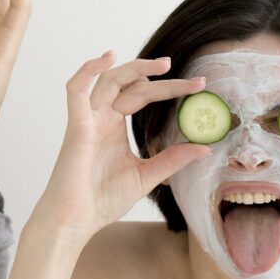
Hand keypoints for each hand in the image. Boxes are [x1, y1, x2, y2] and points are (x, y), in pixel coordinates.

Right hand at [31, 53, 211, 243]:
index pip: (143, 95)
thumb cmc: (102, 200)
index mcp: (114, 127)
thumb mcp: (147, 175)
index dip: (170, 89)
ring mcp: (87, 120)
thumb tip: (204, 148)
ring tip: (164, 65)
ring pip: (108, 80)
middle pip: (131, 84)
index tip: (199, 87)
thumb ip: (172, 159)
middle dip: (163, 80)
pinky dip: (87, 70)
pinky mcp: (76, 126)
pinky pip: (75, 90)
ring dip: (135, 68)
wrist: (77, 221)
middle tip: (195, 81)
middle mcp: (100, 118)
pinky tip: (108, 57)